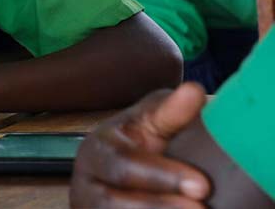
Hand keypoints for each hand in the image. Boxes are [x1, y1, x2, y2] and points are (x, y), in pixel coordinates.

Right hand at [70, 82, 210, 207]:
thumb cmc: (136, 144)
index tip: (202, 185)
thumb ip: (169, 111)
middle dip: (160, 206)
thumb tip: (193, 92)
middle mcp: (88, 181)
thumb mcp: (148, 123)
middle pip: (114, 202)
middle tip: (202, 207)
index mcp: (98, 148)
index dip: (162, 177)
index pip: (123, 164)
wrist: (119, 175)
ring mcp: (91, 205)